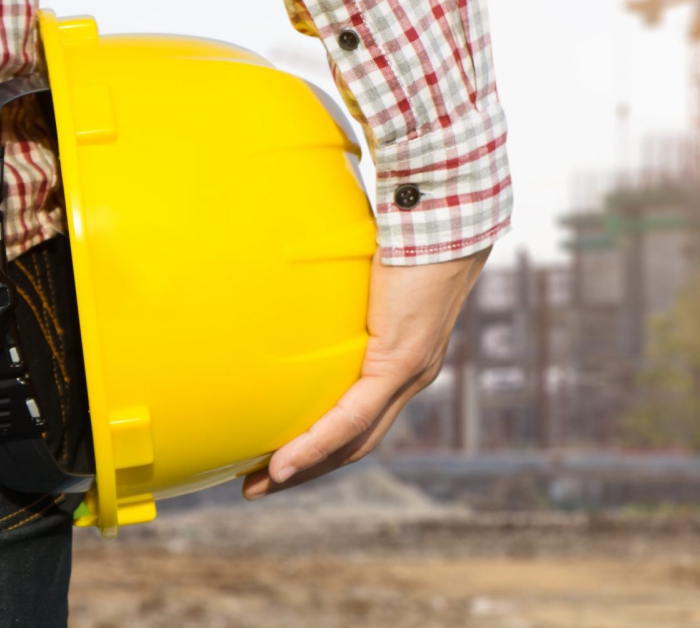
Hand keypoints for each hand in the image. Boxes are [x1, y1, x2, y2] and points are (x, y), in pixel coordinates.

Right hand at [242, 245, 491, 499]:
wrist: (441, 215)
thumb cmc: (404, 231)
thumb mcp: (362, 271)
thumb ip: (338, 287)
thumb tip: (293, 271)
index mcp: (404, 360)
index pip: (363, 419)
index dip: (323, 444)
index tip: (281, 459)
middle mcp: (411, 377)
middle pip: (357, 443)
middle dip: (308, 469)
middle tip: (259, 484)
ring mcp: (409, 373)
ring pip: (355, 440)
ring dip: (306, 468)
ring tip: (262, 484)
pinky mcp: (401, 361)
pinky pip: (354, 415)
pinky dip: (318, 442)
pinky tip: (284, 462)